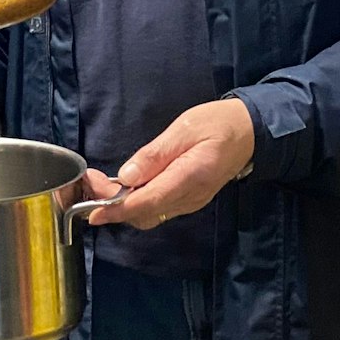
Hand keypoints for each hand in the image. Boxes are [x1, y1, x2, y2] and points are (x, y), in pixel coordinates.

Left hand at [85, 99, 255, 229]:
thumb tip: (127, 176)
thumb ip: (155, 155)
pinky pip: (158, 208)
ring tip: (101, 183)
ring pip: (149, 214)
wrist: (249, 133)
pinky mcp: (188, 199)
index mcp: (189, 178)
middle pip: (144, 213)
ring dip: (122, 205)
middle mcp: (189, 197)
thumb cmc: (217, 124)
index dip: (116, 209)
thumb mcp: (183, 129)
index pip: (147, 203)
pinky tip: (124, 186)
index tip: (92, 210)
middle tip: (91, 182)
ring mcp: (190, 202)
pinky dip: (137, 202)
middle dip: (112, 205)